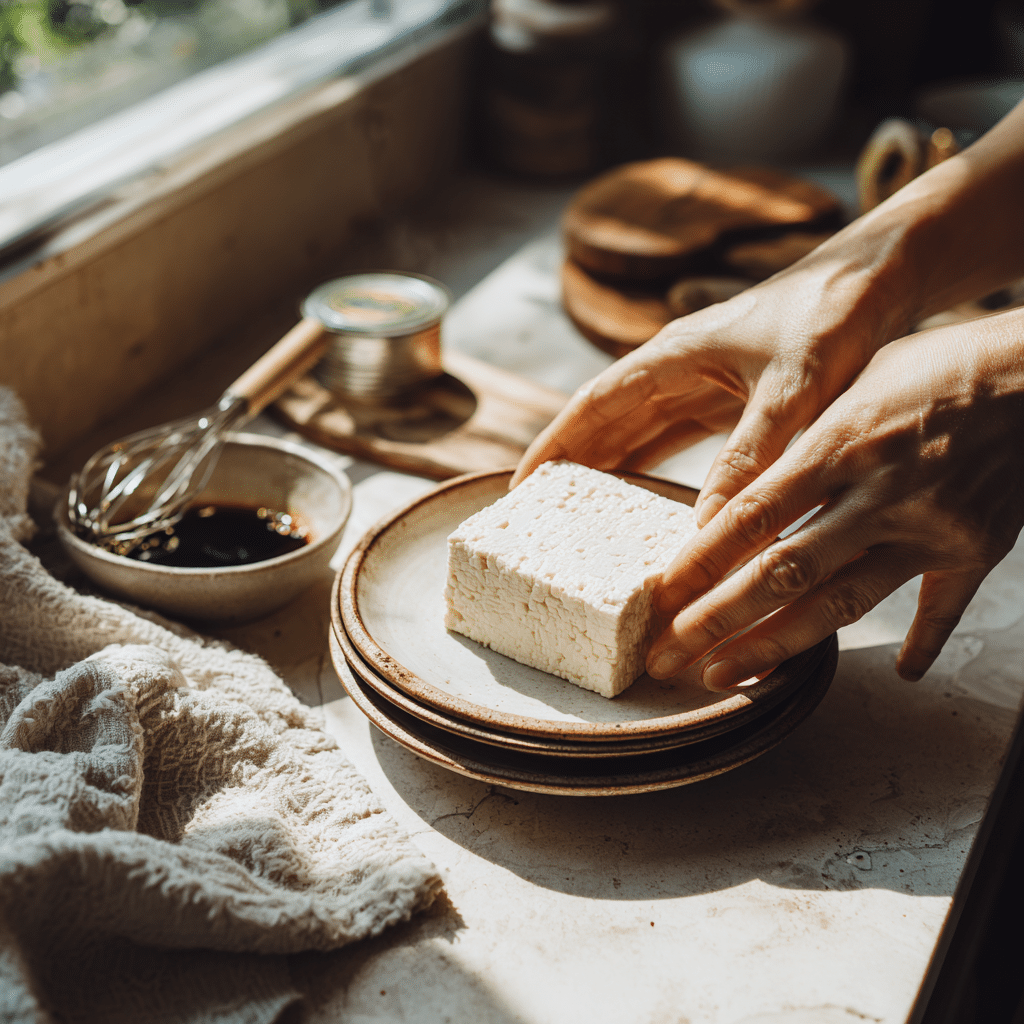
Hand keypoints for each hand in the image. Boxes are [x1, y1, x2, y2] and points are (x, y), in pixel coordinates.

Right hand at [513, 234, 911, 521]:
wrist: (884, 275)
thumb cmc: (835, 311)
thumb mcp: (794, 386)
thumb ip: (751, 452)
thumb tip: (710, 528)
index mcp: (674, 353)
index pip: (593, 404)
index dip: (555, 445)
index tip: (522, 485)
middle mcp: (679, 368)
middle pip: (607, 423)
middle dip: (573, 466)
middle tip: (545, 517)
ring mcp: (704, 383)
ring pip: (640, 433)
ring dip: (611, 471)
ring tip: (584, 518)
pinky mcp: (734, 398)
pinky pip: (680, 440)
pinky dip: (659, 470)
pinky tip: (651, 502)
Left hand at [646, 308, 1023, 687]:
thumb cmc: (933, 366)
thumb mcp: (851, 385)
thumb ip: (796, 447)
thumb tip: (732, 507)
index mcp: (840, 441)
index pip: (752, 516)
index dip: (699, 564)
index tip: (658, 599)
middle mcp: (880, 491)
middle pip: (783, 572)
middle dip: (717, 622)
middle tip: (667, 657)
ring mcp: (931, 527)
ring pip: (841, 604)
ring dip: (777, 646)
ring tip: (726, 676)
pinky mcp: (976, 549)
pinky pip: (940, 609)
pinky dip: (920, 644)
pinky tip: (898, 672)